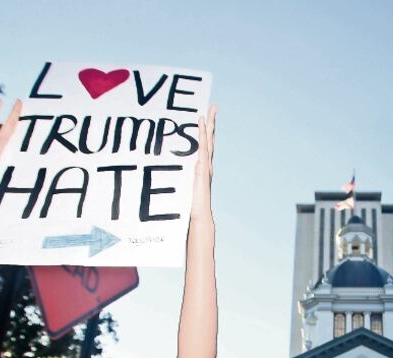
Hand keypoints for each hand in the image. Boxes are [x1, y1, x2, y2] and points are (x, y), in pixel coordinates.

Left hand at [190, 106, 215, 226]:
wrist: (199, 215)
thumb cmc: (192, 205)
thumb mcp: (187, 189)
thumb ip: (186, 181)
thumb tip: (179, 176)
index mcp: (203, 167)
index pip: (205, 145)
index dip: (205, 131)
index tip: (204, 117)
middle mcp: (206, 165)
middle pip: (210, 139)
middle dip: (212, 123)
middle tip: (213, 106)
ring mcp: (205, 167)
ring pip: (207, 142)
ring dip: (208, 126)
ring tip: (208, 112)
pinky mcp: (202, 170)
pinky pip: (202, 149)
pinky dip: (202, 137)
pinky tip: (201, 127)